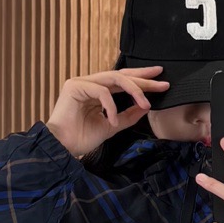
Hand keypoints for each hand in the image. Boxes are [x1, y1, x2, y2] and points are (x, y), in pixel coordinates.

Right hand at [46, 66, 168, 159]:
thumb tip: (145, 107)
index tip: (160, 81)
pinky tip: (113, 121)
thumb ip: (127, 116)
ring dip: (134, 90)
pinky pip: (101, 92)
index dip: (141, 80)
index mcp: (97, 91)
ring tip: (146, 104)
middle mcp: (90, 83)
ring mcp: (81, 82)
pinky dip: (111, 106)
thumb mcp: (112, 126)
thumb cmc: (81, 138)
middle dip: (143, 79)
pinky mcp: (74, 86)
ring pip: (114, 79)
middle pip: (121, 75)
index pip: (122, 80)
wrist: (62, 147)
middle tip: (162, 82)